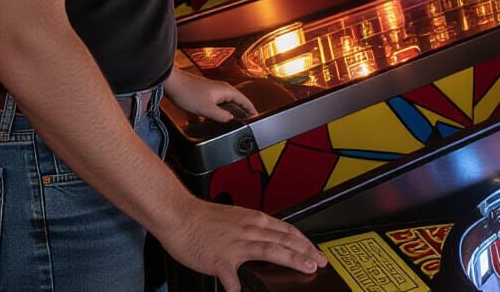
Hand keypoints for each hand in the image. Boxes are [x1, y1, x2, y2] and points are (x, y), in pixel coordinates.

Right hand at [160, 198, 327, 291]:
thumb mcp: (236, 218)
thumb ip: (253, 229)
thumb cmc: (204, 219)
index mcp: (254, 219)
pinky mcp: (220, 259)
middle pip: (284, 240)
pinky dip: (239, 287)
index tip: (316, 251)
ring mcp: (236, 244)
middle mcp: (249, 229)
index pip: (287, 230)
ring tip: (305, 268)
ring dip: (291, 259)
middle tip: (320, 262)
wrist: (179, 216)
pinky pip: (232, 278)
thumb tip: (268, 239)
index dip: (304, 241)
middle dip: (306, 251)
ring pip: (270, 250)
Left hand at [164, 67, 256, 121]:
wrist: (173, 84)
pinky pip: (220, 102)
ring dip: (234, 110)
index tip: (257, 116)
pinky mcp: (207, 93)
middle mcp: (223, 89)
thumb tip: (231, 120)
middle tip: (249, 121)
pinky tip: (220, 115)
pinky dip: (224, 109)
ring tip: (237, 120)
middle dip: (244, 111)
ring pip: (229, 102)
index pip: (244, 101)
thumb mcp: (207, 109)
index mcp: (226, 91)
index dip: (251, 110)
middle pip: (238, 101)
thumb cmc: (188, 93)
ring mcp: (215, 90)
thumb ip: (222, 116)